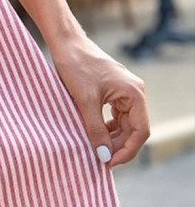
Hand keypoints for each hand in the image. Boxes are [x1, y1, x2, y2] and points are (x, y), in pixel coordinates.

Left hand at [47, 31, 149, 167]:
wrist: (66, 43)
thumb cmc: (76, 66)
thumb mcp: (85, 101)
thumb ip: (96, 130)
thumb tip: (104, 157)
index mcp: (134, 93)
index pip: (140, 131)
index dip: (127, 150)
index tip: (110, 163)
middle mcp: (134, 93)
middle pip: (133, 129)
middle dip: (118, 146)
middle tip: (100, 159)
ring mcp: (124, 92)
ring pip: (124, 124)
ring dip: (112, 138)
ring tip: (96, 149)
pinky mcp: (113, 92)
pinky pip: (115, 116)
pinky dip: (107, 127)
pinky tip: (94, 134)